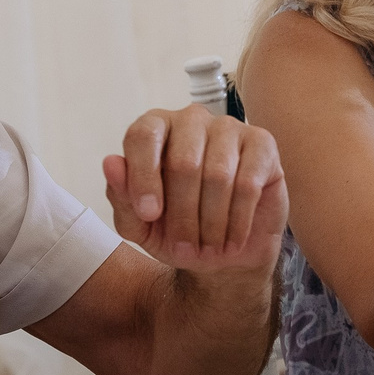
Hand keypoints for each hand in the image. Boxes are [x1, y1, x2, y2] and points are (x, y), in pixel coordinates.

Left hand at [102, 105, 287, 271]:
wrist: (223, 254)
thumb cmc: (177, 232)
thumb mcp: (139, 226)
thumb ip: (121, 196)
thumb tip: (111, 163)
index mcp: (155, 129)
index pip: (143, 135)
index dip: (143, 177)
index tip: (150, 215)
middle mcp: (191, 120)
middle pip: (183, 161)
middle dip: (182, 214)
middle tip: (183, 247)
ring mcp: (229, 128)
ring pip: (218, 174)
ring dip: (210, 222)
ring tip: (207, 247)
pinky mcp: (262, 145)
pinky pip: (248, 182)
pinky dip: (237, 220)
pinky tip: (231, 238)